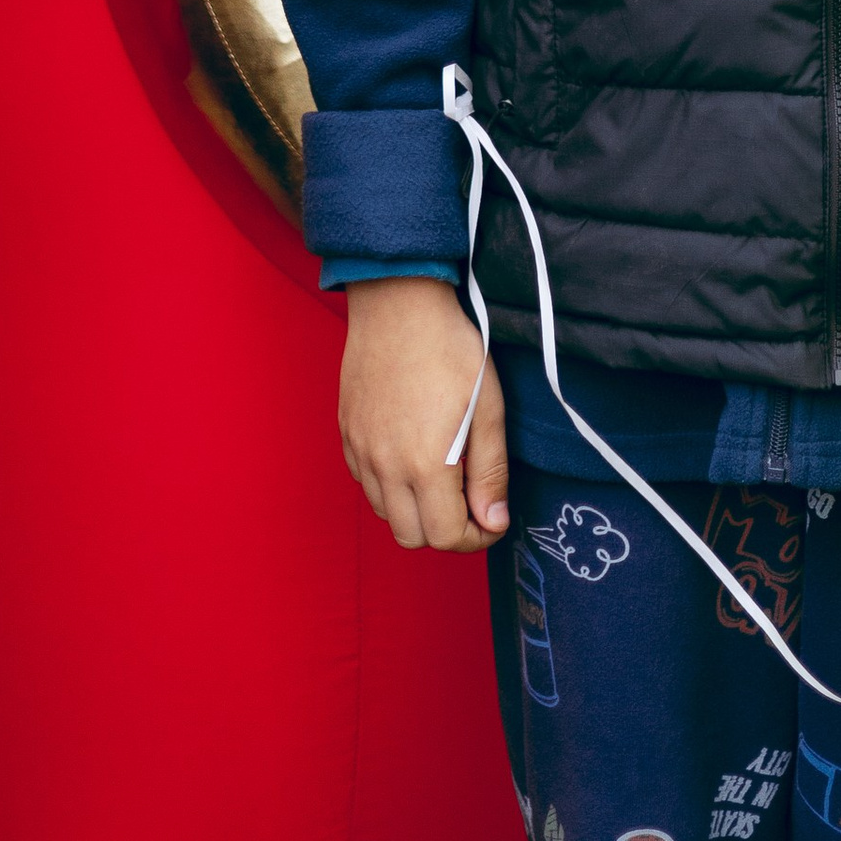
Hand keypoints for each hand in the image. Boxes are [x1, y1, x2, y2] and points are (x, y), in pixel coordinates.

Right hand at [338, 276, 508, 550]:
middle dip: (445, 531)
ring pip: (386, 513)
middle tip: (469, 501)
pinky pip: (366, 483)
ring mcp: (361, 451)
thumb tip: (493, 521)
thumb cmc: (450, 348)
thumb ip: (490, 472)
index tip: (493, 518)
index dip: (477, 536)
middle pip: (412, 537)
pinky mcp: (347, 434)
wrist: (398, 303)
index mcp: (425, 464)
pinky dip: (389, 486)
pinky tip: (410, 455)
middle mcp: (386, 466)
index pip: (447, 536)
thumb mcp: (488, 408)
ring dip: (415, 510)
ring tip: (441, 475)